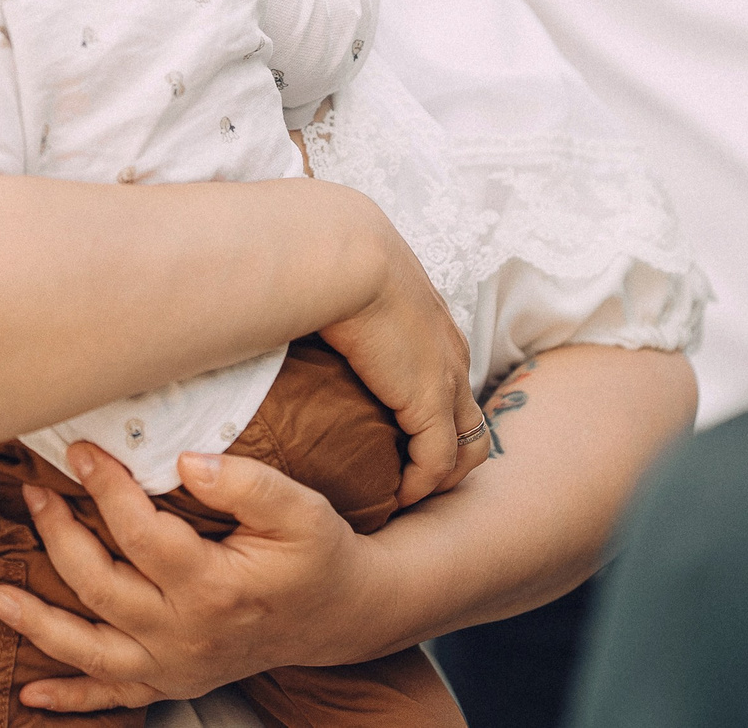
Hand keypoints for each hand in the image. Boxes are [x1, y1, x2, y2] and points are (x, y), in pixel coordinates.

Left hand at [0, 442, 393, 712]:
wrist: (341, 614)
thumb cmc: (318, 555)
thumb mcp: (299, 509)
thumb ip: (245, 482)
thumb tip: (184, 462)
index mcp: (214, 587)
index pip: (139, 533)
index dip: (104, 488)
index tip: (82, 451)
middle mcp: (186, 634)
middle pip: (101, 587)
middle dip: (59, 537)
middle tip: (35, 494)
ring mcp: (176, 665)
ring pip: (91, 650)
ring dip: (38, 625)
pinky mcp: (173, 681)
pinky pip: (113, 696)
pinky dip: (70, 698)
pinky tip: (31, 696)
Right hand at [316, 222, 486, 504]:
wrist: (341, 251)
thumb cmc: (322, 253)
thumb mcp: (334, 273)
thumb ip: (323, 294)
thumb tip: (278, 299)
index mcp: (428, 318)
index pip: (448, 371)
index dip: (430, 407)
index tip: (396, 431)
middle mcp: (448, 349)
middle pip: (469, 412)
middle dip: (448, 449)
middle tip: (409, 474)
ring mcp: (446, 377)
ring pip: (468, 443)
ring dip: (439, 474)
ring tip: (405, 493)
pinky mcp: (429, 403)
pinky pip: (438, 462)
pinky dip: (419, 485)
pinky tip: (395, 497)